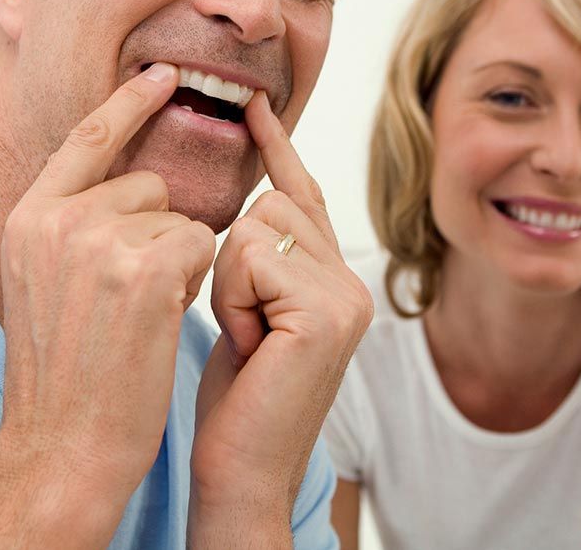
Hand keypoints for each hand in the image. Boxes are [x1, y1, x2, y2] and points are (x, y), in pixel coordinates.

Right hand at [0, 63, 214, 546]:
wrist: (61, 447)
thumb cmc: (62, 376)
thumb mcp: (40, 285)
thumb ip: (68, 229)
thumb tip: (124, 189)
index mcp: (27, 218)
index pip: (86, 141)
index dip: (128, 105)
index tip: (163, 74)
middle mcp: (57, 220)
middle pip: (146, 185)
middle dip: (158, 231)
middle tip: (132, 298)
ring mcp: (99, 242)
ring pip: (178, 217)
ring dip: (178, 261)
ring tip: (141, 317)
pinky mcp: (146, 270)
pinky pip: (201, 243)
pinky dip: (196, 279)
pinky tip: (162, 320)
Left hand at [189, 91, 373, 537]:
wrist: (241, 474)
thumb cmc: (234, 401)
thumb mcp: (246, 313)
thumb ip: (261, 261)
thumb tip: (244, 207)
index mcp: (335, 278)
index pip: (304, 193)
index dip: (278, 148)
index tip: (255, 106)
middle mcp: (352, 281)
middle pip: (272, 201)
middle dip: (232, 258)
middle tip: (240, 323)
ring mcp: (348, 295)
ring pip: (257, 223)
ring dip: (228, 280)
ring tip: (244, 336)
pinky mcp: (329, 312)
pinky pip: (252, 257)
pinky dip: (230, 298)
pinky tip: (247, 344)